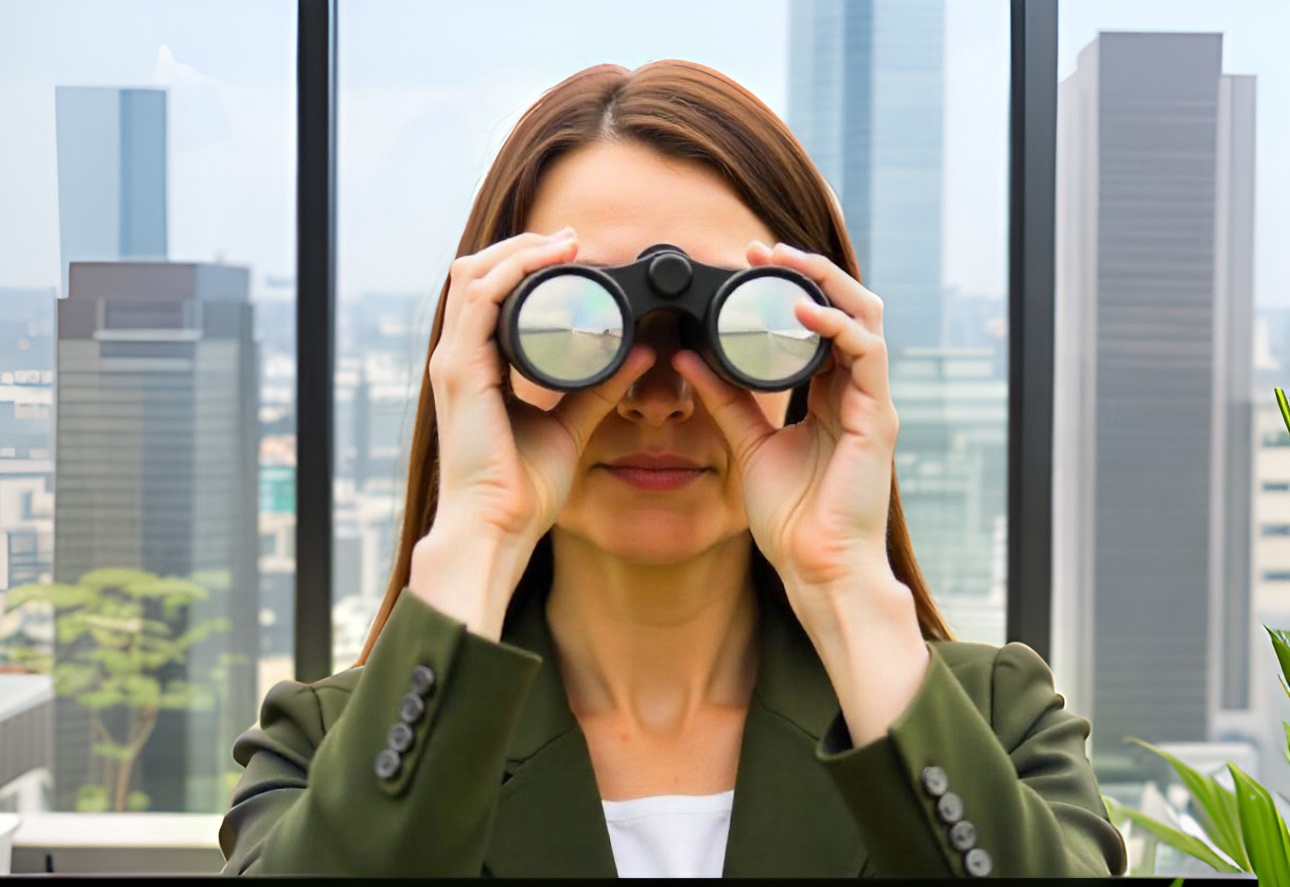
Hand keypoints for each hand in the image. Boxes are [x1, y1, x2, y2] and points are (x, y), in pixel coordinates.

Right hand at [425, 227, 654, 556]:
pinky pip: (479, 300)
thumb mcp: (571, 426)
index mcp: (476, 369)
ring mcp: (453, 362)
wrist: (498, 527)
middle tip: (572, 241)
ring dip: (519, 250)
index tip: (573, 256)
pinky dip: (513, 270)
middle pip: (474, 274)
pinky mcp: (460, 372)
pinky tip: (548, 261)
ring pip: (472, 275)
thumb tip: (642, 351)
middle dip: (522, 248)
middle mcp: (458, 359)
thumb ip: (599, 387)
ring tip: (565, 243)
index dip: (525, 267)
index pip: (488, 296)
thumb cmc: (524, 489)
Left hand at [674, 240, 901, 597]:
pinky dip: (838, 325)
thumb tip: (687, 355)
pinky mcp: (877, 418)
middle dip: (808, 271)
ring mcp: (872, 402)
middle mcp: (856, 391)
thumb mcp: (748, 444)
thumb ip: (724, 399)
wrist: (817, 567)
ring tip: (784, 264)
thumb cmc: (793, 517)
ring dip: (825, 283)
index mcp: (829, 395)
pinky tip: (804, 311)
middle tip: (762, 251)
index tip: (748, 263)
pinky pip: (868, 354)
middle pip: (848, 307)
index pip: (821, 322)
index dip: (790, 286)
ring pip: (866, 317)